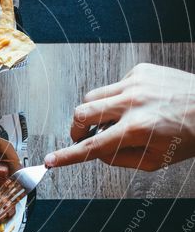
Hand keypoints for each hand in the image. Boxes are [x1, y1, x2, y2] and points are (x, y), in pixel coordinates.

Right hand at [44, 64, 194, 170]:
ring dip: (94, 112)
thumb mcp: (155, 160)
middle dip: (76, 128)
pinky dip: (117, 98)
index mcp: (138, 129)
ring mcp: (135, 83)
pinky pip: (114, 85)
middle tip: (82, 135)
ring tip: (111, 120)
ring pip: (93, 96)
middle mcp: (133, 103)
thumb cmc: (190, 136)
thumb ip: (120, 158)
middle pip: (82, 113)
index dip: (68, 156)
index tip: (51, 160)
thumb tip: (97, 152)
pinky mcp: (140, 70)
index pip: (93, 146)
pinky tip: (136, 104)